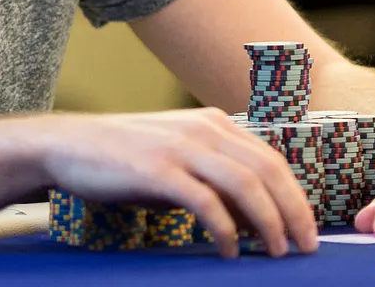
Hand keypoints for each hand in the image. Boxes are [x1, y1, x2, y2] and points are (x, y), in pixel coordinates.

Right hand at [31, 107, 317, 258]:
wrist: (66, 145)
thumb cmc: (123, 158)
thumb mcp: (177, 159)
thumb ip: (213, 178)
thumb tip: (252, 217)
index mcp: (212, 123)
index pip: (271, 159)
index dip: (296, 195)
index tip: (307, 228)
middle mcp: (202, 129)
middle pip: (267, 170)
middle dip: (294, 211)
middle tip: (306, 246)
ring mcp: (180, 148)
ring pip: (245, 184)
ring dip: (269, 222)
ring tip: (277, 251)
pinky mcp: (157, 170)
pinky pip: (205, 202)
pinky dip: (225, 229)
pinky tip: (228, 251)